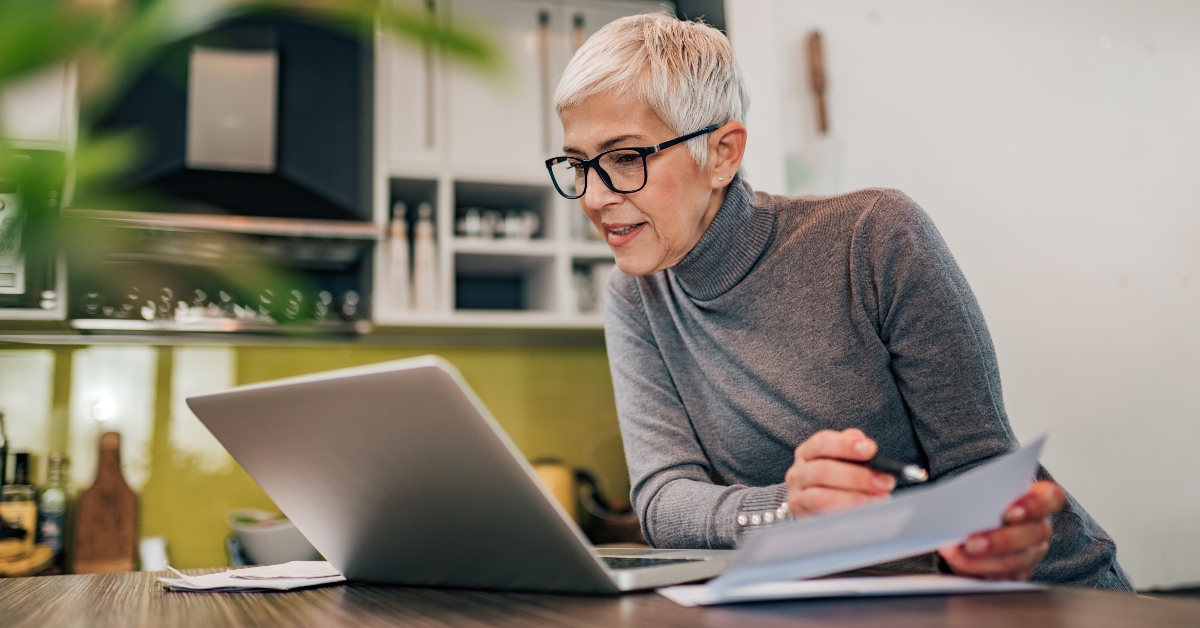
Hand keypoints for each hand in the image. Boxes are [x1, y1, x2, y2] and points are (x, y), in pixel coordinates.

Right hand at [784, 428, 896, 516]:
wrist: (811, 508)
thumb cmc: (833, 481)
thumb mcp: (840, 460)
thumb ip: (850, 449)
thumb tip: (864, 444)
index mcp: (808, 453)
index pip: (822, 442)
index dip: (845, 445)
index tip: (871, 449)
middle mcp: (798, 472)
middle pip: (822, 470)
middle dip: (857, 476)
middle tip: (885, 481)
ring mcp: (797, 496)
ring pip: (820, 496)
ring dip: (854, 497)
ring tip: (879, 499)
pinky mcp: (801, 516)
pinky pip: (822, 515)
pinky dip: (844, 511)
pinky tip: (863, 511)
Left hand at [938, 480, 1064, 580]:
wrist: (978, 523)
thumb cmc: (985, 502)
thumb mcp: (986, 493)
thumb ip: (984, 495)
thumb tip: (960, 503)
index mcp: (1039, 499)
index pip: (1051, 499)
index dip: (1034, 506)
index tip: (1009, 512)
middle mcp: (1040, 527)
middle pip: (1033, 534)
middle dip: (1000, 541)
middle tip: (971, 543)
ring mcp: (1032, 552)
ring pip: (1016, 560)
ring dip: (982, 560)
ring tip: (955, 554)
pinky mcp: (1018, 572)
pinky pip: (1003, 576)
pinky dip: (977, 570)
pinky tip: (959, 563)